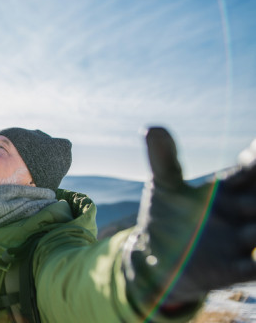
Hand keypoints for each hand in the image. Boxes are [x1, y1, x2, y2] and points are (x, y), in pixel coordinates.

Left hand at [123, 127, 255, 313]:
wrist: (157, 260)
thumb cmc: (166, 218)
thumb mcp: (164, 187)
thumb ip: (163, 158)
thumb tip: (152, 127)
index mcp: (228, 190)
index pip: (252, 170)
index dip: (254, 159)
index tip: (252, 152)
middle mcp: (240, 214)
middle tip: (251, 199)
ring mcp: (239, 242)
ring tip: (250, 229)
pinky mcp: (233, 270)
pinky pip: (253, 270)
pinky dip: (255, 267)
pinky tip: (252, 263)